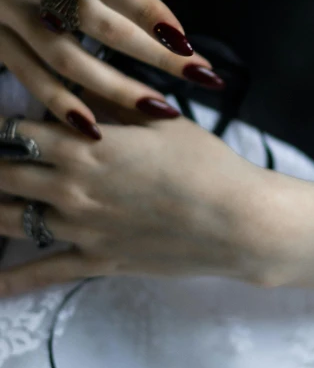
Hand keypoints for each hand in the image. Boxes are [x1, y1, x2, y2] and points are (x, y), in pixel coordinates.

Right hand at [0, 0, 223, 138]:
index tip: (187, 42)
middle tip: (202, 77)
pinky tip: (93, 126)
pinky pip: (26, 73)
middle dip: (155, 56)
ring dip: (117, 90)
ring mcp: (2, 9)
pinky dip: (58, 102)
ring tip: (162, 109)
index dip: (149, 12)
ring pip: (65, 61)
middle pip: (98, 27)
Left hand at [0, 115, 286, 295]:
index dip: (4, 123)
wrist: (236, 220)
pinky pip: (44, 272)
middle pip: (5, 174)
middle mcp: (71, 188)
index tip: (0, 121)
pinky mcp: (97, 261)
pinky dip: (13, 280)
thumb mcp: (161, 120)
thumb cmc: (204, 163)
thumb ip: (113, 102)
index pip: (21, 129)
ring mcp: (80, 229)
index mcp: (86, 147)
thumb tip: (81, 86)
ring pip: (11, 220)